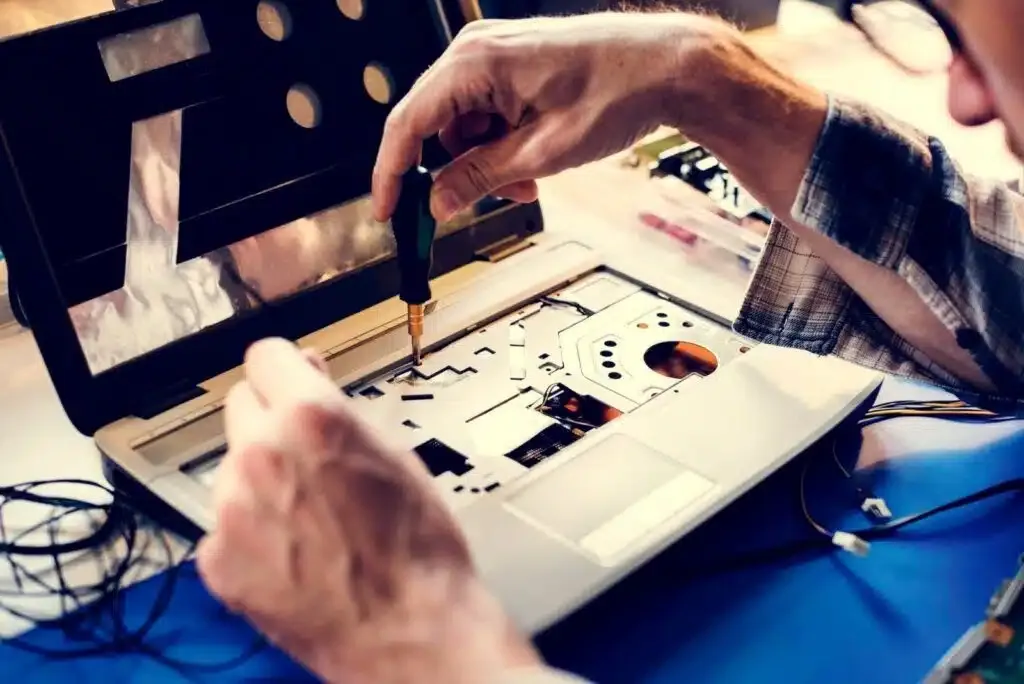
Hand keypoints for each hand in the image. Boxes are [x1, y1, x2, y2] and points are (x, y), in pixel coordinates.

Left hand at [197, 338, 538, 681]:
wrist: (409, 630)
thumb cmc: (417, 549)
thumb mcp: (394, 453)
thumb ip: (337, 408)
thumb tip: (308, 376)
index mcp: (310, 418)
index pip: (265, 355)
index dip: (286, 368)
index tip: (291, 378)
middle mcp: (261, 455)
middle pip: (240, 404)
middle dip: (270, 419)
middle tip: (308, 454)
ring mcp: (230, 510)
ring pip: (231, 466)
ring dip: (259, 477)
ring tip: (310, 514)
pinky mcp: (216, 559)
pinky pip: (222, 522)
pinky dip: (248, 531)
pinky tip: (291, 549)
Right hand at [372, 12, 733, 222]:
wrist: (666, 67)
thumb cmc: (618, 90)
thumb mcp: (542, 153)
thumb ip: (481, 178)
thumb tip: (440, 201)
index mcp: (475, 63)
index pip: (409, 123)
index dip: (393, 174)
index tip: (388, 210)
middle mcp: (477, 53)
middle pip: (436, 127)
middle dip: (460, 172)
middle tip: (485, 201)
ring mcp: (495, 58)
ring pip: (464, 128)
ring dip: (488, 163)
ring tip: (529, 178)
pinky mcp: (513, 68)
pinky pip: (487, 116)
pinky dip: (503, 145)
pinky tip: (534, 157)